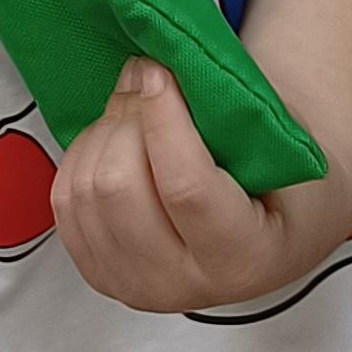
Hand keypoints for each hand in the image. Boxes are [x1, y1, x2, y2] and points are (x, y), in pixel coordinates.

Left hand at [52, 62, 351, 314]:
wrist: (274, 234)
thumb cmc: (286, 184)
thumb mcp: (287, 150)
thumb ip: (233, 113)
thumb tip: (157, 65)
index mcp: (244, 257)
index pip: (184, 186)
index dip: (162, 119)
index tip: (158, 70)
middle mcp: (183, 286)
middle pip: (119, 188)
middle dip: (127, 117)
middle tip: (148, 76)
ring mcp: (135, 286)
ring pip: (85, 192)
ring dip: (103, 131)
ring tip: (134, 103)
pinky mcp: (101, 273)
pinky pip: (64, 203)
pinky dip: (82, 155)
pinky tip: (113, 136)